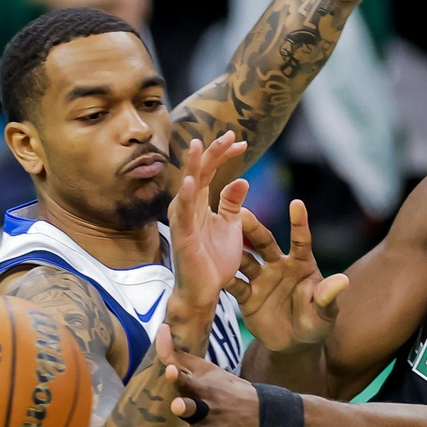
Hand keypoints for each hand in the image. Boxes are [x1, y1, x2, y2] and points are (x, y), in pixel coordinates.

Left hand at [158, 326, 261, 426]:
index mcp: (206, 389)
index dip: (179, 375)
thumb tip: (160, 330)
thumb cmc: (227, 389)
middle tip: (177, 406)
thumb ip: (180, 355)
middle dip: (185, 406)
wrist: (265, 415)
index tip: (169, 368)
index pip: (190, 381)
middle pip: (194, 408)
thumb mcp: (209, 371)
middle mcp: (209, 410)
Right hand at [168, 133, 251, 312]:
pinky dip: (186, 196)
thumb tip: (242, 179)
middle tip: (230, 134)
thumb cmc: (213, 260)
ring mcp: (183, 219)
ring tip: (198, 144)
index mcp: (200, 202)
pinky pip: (184, 213)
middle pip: (200, 171)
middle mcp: (188, 206)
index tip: (242, 142)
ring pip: (188, 186)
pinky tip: (191, 181)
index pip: (210, 170)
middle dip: (213, 152)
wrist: (205, 292)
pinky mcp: (183, 235)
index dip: (224, 154)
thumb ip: (232, 203)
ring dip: (192, 165)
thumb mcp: (230, 226)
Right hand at [229, 202, 347, 354]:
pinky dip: (224, 279)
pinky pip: (234, 285)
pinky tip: (213, 271)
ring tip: (221, 238)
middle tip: (243, 213)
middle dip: (255, 228)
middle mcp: (278, 265)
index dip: (299, 223)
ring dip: (235, 250)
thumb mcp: (325, 312)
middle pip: (265, 243)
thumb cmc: (315, 323)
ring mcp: (261, 279)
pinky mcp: (247, 296)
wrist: (294, 345)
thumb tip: (343, 281)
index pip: (300, 240)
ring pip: (246, 260)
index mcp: (301, 264)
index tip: (297, 204)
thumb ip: (328, 296)